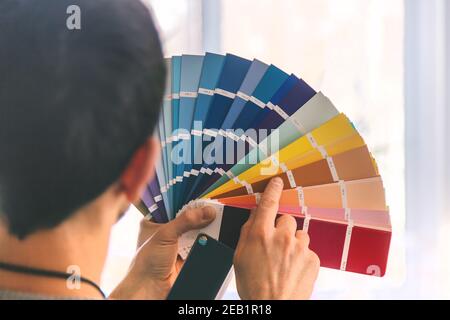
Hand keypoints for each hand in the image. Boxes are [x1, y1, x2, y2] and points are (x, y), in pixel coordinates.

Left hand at [109, 205, 215, 299]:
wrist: (149, 291)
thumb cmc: (147, 261)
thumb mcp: (165, 234)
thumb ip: (186, 220)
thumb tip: (207, 211)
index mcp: (154, 221)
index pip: (173, 204)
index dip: (187, 199)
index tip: (203, 193)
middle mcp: (165, 230)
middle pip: (186, 217)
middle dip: (199, 212)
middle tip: (214, 204)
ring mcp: (177, 243)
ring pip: (195, 230)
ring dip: (205, 225)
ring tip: (219, 215)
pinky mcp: (187, 255)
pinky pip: (200, 243)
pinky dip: (208, 239)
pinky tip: (217, 231)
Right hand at [234, 177, 319, 299]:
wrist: (273, 307)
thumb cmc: (253, 286)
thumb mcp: (240, 258)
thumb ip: (247, 233)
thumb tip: (254, 217)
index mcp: (260, 235)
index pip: (268, 204)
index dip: (273, 190)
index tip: (277, 182)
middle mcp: (281, 237)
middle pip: (286, 220)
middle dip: (282, 229)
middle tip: (276, 246)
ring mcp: (299, 248)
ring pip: (299, 235)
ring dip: (293, 244)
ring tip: (285, 262)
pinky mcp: (313, 259)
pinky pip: (308, 251)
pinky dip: (302, 258)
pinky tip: (293, 271)